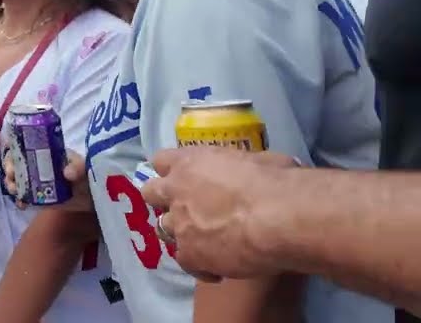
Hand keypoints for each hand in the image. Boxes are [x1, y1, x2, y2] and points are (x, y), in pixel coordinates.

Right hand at [3, 148, 93, 211]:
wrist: (93, 196)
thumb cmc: (88, 175)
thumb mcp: (85, 167)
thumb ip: (78, 167)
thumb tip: (66, 173)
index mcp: (46, 152)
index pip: (25, 144)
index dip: (15, 148)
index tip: (12, 156)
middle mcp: (37, 164)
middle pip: (16, 161)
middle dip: (9, 167)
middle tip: (12, 175)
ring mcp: (36, 181)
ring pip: (16, 178)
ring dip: (11, 183)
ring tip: (15, 190)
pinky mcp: (37, 196)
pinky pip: (23, 197)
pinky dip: (19, 200)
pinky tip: (22, 205)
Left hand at [142, 147, 297, 281]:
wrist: (280, 219)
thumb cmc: (275, 182)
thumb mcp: (258, 160)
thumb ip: (242, 166)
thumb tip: (253, 171)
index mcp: (189, 162)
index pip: (161, 160)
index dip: (170, 170)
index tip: (183, 178)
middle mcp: (175, 190)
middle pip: (151, 193)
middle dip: (163, 200)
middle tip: (184, 209)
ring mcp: (179, 224)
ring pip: (163, 228)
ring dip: (179, 233)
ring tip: (203, 241)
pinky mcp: (189, 254)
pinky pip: (185, 262)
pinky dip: (199, 266)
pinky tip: (218, 270)